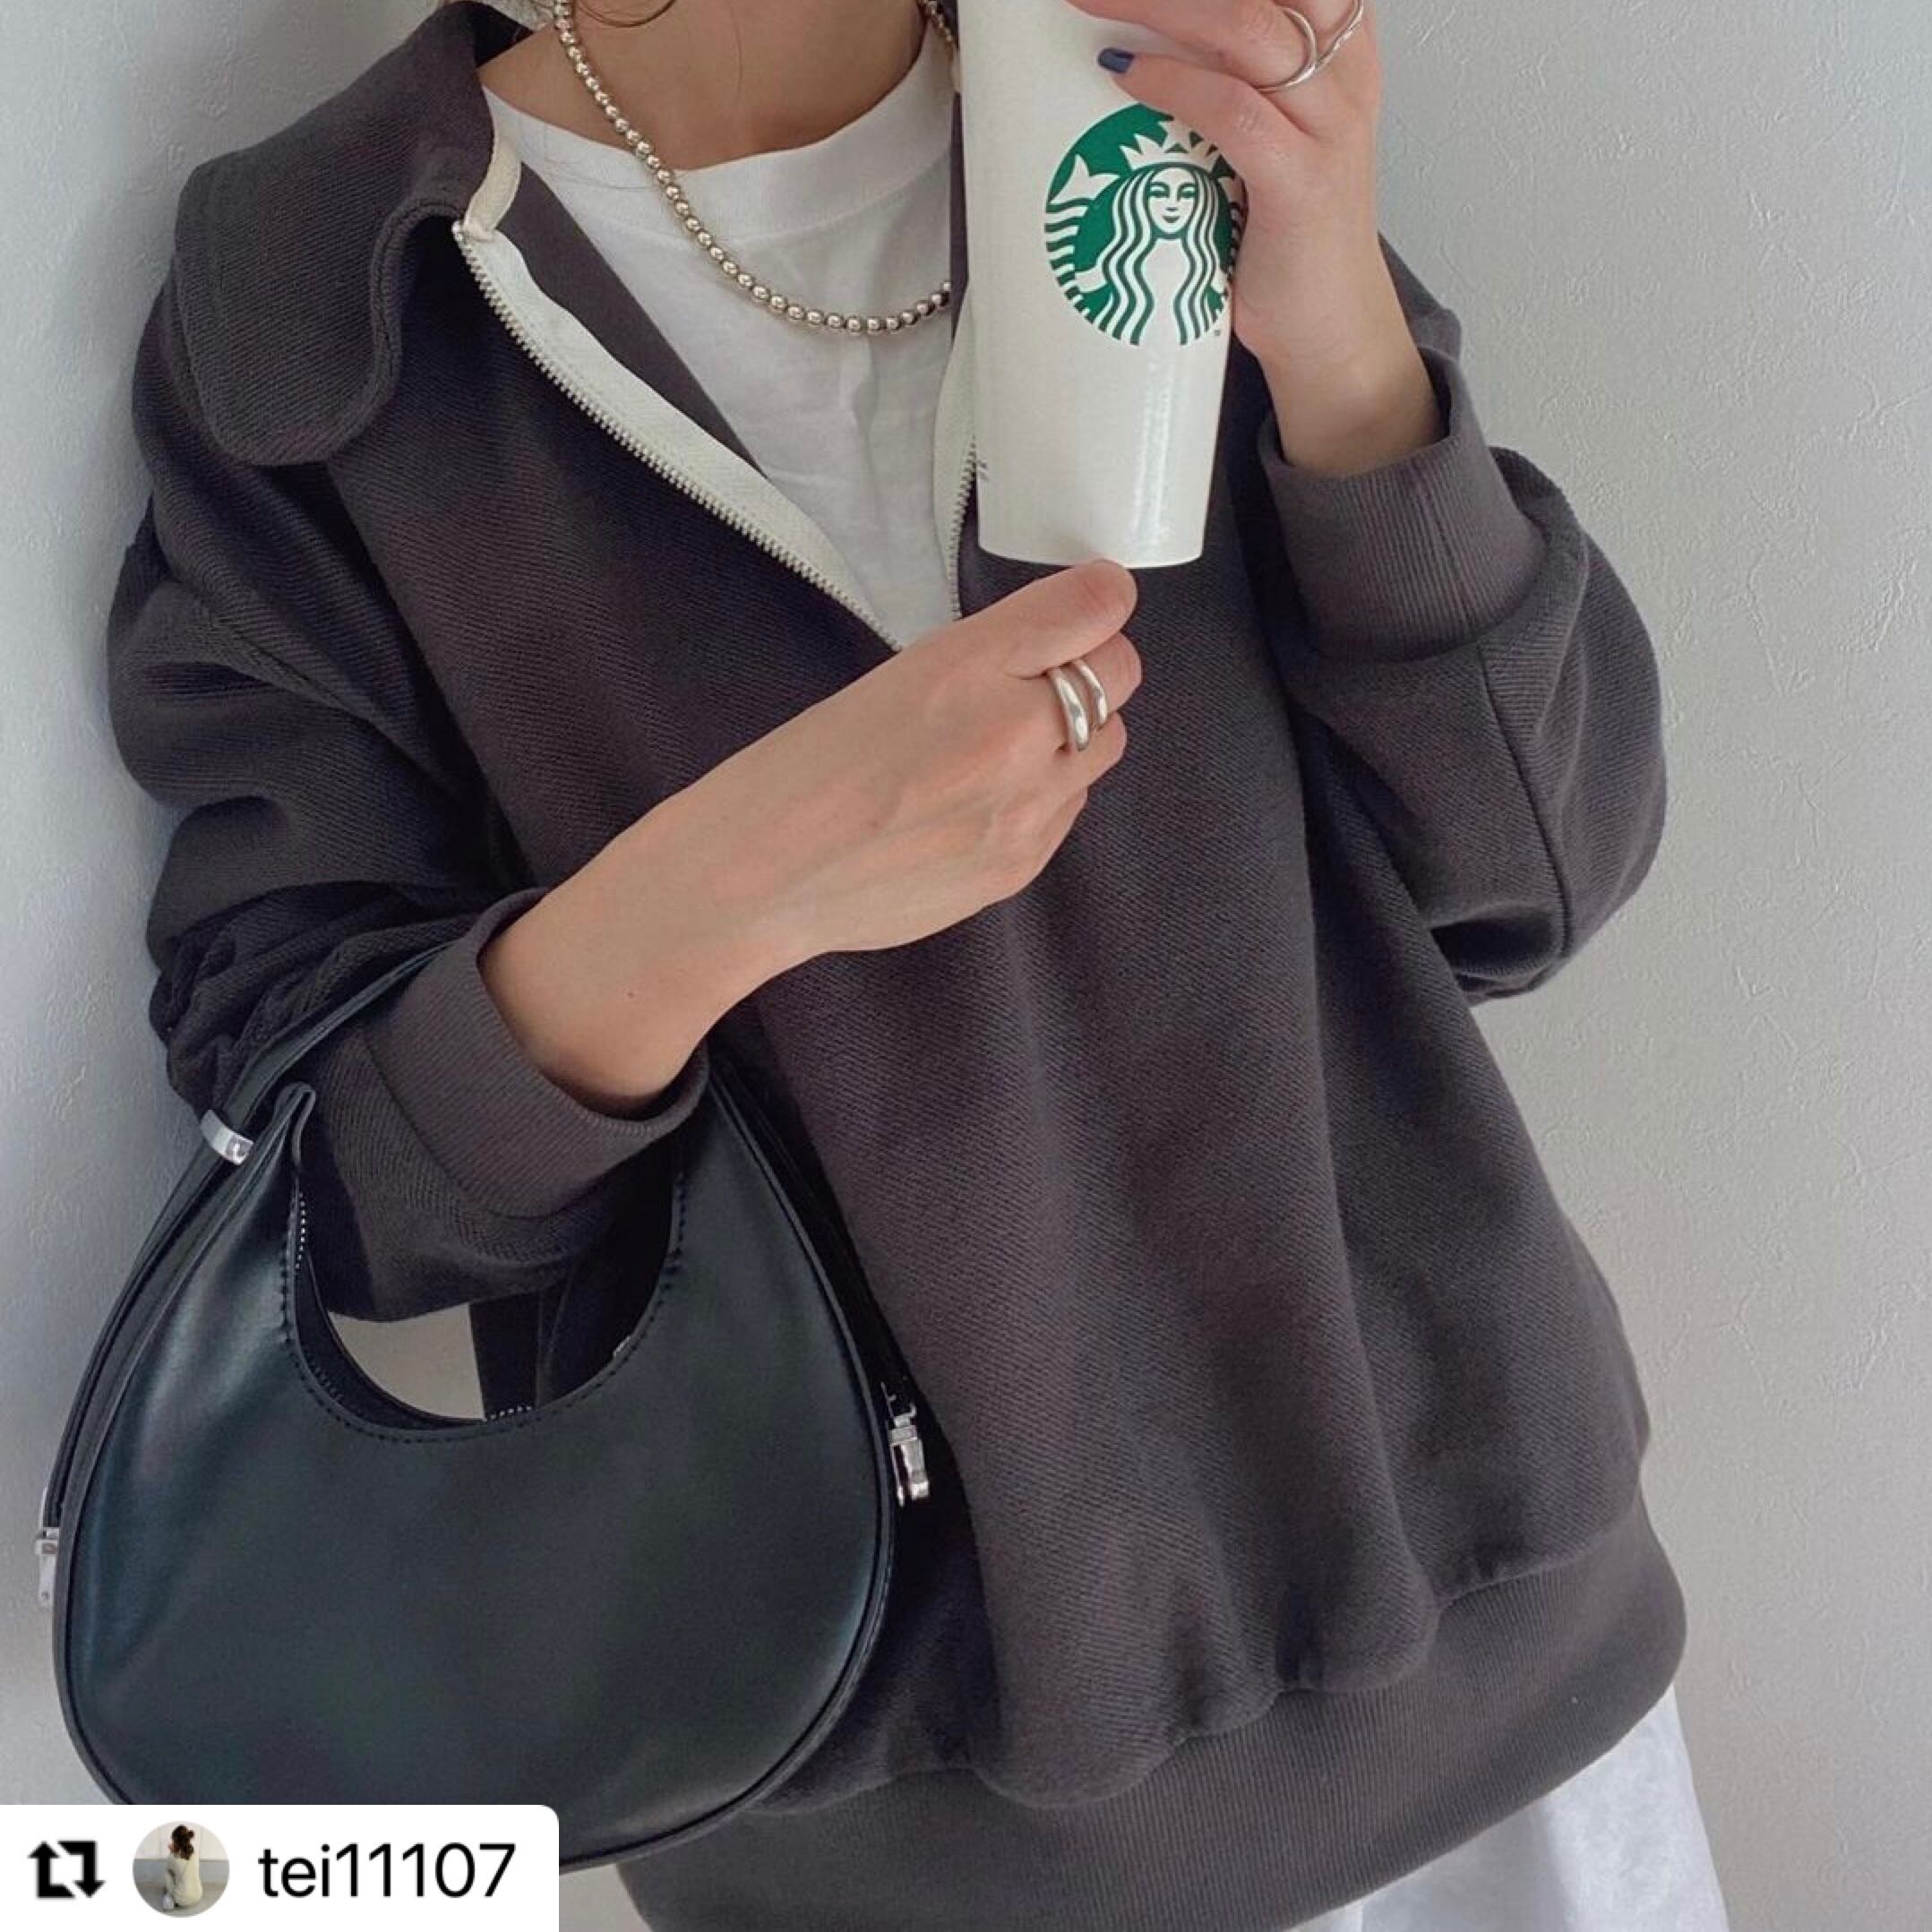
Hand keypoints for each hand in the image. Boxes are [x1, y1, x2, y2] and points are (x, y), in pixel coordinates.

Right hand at [482, 560, 1144, 1115]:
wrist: (755, 882)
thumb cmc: (796, 772)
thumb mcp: (889, 676)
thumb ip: (987, 656)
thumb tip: (1066, 633)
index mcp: (967, 668)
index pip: (1095, 608)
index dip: (1094, 600)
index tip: (1083, 603)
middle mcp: (1013, 736)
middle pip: (1119, 674)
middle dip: (1088, 666)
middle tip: (1036, 675)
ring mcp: (1025, 811)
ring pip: (1107, 744)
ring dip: (1074, 733)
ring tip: (1003, 744)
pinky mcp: (1020, 865)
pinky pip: (1069, 808)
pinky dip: (1044, 793)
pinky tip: (978, 799)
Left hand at [1064, 0, 1442, 472]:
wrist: (1332, 336)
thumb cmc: (1288, 244)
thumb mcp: (1272, 144)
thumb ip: (1234, 88)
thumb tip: (1138, 53)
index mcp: (1344, 56)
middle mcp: (1345, 79)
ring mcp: (1328, 130)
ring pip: (1245, 28)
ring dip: (1157, 6)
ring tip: (1090, 2)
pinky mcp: (1302, 186)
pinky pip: (1234, 110)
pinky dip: (1174, 84)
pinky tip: (1127, 76)